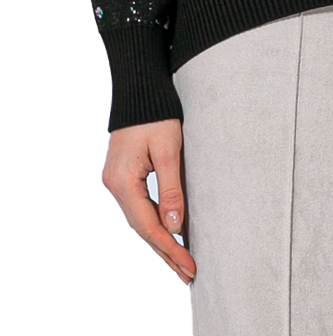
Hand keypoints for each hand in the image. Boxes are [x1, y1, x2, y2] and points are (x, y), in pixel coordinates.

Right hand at [102, 118, 195, 285]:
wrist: (139, 87)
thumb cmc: (156, 113)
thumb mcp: (168, 149)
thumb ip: (171, 188)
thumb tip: (175, 226)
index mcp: (123, 181)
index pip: (148, 225)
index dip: (170, 248)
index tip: (190, 264)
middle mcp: (114, 185)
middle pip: (142, 228)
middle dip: (165, 252)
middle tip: (188, 273)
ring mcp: (116, 181)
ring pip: (140, 219)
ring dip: (160, 240)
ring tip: (181, 261)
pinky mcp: (123, 175)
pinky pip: (139, 207)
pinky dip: (154, 223)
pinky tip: (168, 232)